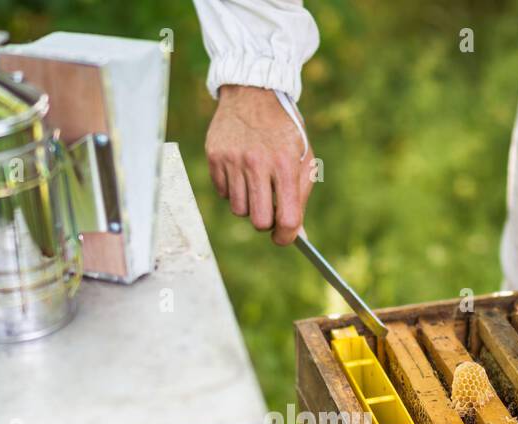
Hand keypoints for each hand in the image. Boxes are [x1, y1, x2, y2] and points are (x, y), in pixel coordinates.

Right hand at [206, 85, 312, 244]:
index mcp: (285, 163)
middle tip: (270, 210)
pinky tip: (241, 170)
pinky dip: (233, 189)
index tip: (284, 237)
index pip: (287, 218)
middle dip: (267, 223)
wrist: (253, 92)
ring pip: (239, 210)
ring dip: (249, 204)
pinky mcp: (215, 157)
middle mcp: (257, 162)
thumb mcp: (302, 156)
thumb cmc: (284, 129)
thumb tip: (299, 234)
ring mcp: (233, 159)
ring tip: (256, 183)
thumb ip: (301, 196)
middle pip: (260, 221)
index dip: (287, 236)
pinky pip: (224, 193)